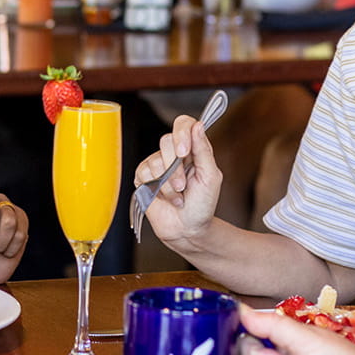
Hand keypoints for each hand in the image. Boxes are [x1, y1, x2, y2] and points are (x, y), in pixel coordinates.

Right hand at [133, 114, 223, 249]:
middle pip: (166, 140)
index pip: (184, 124)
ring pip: (155, 160)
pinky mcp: (144, 177)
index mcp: (193, 149)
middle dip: (175, 167)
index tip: (184, 152)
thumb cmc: (202, 205)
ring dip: (167, 183)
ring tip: (177, 196)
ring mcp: (158, 164)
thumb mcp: (211, 178)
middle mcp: (174, 153)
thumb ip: (204, 151)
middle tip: (183, 186)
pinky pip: (143, 172)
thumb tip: (198, 125)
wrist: (186, 230)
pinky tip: (163, 197)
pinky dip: (155, 187)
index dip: (182, 133)